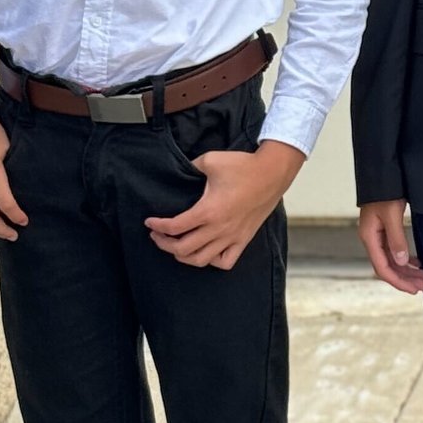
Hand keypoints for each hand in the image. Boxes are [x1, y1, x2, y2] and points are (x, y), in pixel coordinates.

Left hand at [146, 140, 302, 269]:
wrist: (272, 173)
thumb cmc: (243, 166)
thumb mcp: (210, 160)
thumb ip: (189, 167)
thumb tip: (180, 173)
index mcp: (208, 211)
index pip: (175, 227)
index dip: (157, 226)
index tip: (149, 222)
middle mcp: (219, 229)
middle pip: (182, 249)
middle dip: (164, 244)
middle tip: (156, 236)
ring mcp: (232, 237)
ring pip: (201, 260)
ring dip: (183, 256)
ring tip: (175, 246)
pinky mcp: (244, 239)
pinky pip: (225, 262)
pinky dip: (211, 261)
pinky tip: (205, 251)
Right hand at [357, 199, 422, 293]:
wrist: (380, 173)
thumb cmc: (384, 191)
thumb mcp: (392, 214)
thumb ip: (397, 239)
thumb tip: (402, 262)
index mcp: (369, 237)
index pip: (382, 268)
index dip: (398, 281)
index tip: (413, 289)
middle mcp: (371, 239)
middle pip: (388, 266)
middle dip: (406, 278)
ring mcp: (377, 235)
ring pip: (392, 259)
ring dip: (407, 270)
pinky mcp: (384, 230)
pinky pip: (393, 250)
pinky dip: (405, 259)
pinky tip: (416, 263)